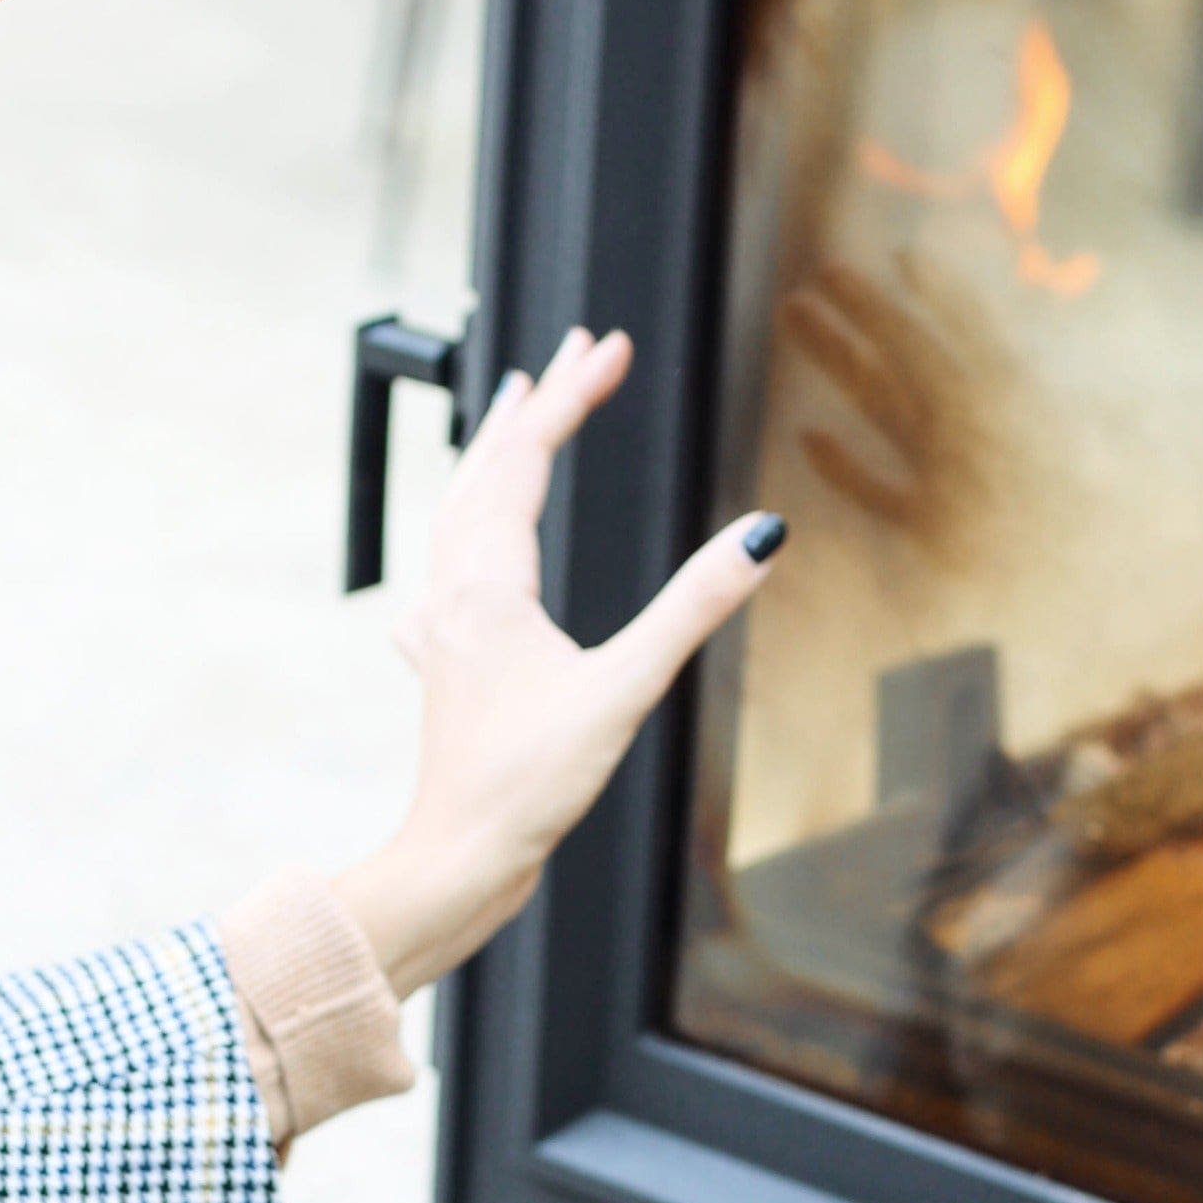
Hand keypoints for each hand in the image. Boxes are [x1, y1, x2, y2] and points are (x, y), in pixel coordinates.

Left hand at [334, 326, 784, 1000]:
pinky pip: (443, 575)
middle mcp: (453, 594)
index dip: (571, 394)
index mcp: (489, 583)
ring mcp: (440, 631)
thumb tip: (761, 535)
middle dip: (533, 406)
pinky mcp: (443, 670)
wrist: (459, 857)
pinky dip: (460, 538)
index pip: (527, 455)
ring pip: (455, 515)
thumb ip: (693, 607)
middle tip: (572, 353)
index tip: (610, 345)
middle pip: (486, 470)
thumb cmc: (529, 785)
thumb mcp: (627, 689)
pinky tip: (449, 573)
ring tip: (511, 417)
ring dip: (489, 457)